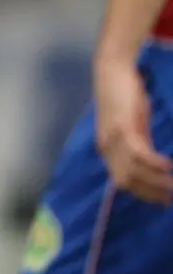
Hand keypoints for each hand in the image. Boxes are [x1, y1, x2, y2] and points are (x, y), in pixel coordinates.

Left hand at [96, 52, 172, 204]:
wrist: (114, 71)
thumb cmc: (126, 98)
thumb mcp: (133, 127)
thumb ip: (139, 145)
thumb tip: (152, 164)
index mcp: (108, 150)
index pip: (123, 183)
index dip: (144, 195)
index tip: (164, 202)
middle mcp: (107, 148)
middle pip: (127, 182)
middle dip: (152, 194)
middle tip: (172, 199)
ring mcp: (113, 138)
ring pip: (133, 172)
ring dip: (156, 182)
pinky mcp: (122, 126)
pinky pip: (137, 154)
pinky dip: (153, 164)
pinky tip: (169, 167)